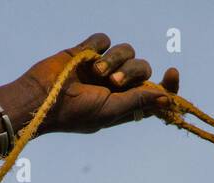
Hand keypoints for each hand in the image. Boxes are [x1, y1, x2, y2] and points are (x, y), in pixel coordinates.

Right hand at [12, 32, 178, 134]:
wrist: (41, 99)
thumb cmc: (74, 113)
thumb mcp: (110, 111)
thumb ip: (138, 101)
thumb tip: (167, 98)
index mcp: (124, 104)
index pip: (155, 93)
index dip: (168, 85)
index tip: (172, 73)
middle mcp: (116, 85)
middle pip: (142, 68)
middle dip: (132, 72)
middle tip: (113, 83)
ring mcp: (102, 68)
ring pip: (126, 50)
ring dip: (115, 59)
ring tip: (96, 71)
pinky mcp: (87, 52)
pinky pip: (104, 39)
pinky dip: (97, 46)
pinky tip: (85, 57)